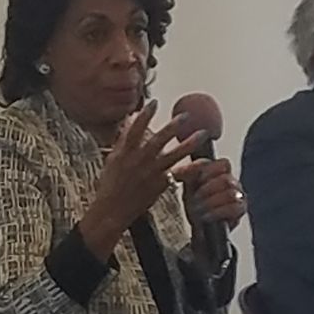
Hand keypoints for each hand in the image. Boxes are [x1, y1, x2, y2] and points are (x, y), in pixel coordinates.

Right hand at [78, 101, 207, 259]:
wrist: (112, 210)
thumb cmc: (109, 185)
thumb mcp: (113, 159)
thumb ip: (123, 140)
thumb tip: (130, 121)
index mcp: (126, 152)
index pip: (136, 129)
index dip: (146, 114)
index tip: (155, 103)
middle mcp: (140, 160)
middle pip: (159, 140)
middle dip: (173, 127)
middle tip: (185, 116)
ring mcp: (152, 173)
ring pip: (174, 155)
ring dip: (189, 144)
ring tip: (202, 134)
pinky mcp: (160, 184)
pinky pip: (179, 175)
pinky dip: (192, 169)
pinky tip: (203, 163)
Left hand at [175, 157, 245, 227]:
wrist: (197, 227)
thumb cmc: (194, 204)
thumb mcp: (187, 187)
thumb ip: (186, 174)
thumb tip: (183, 168)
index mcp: (221, 172)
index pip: (224, 164)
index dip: (211, 170)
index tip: (198, 180)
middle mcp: (233, 183)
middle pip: (227, 179)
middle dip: (208, 190)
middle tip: (195, 199)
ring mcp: (239, 197)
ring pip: (231, 194)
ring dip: (212, 202)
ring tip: (199, 209)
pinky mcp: (240, 211)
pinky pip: (235, 208)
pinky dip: (218, 212)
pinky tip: (206, 216)